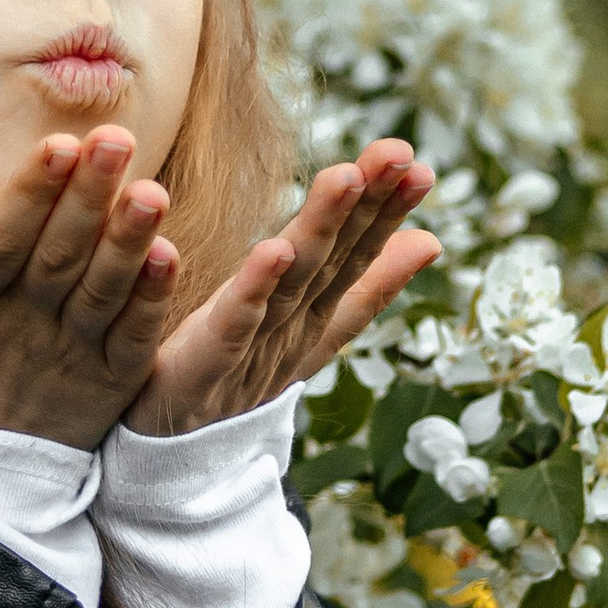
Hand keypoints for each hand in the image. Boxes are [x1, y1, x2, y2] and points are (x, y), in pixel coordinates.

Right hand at [0, 129, 177, 448]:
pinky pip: (133, 337)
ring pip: (100, 291)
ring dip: (128, 241)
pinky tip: (170, 256)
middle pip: (56, 255)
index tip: (56, 144)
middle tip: (113, 136)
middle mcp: (18, 328)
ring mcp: (67, 355)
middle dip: (85, 195)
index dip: (26, 196)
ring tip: (151, 190)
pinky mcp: (107, 381)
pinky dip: (151, 300)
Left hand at [123, 139, 439, 437]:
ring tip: (344, 178)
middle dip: (366, 205)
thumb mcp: (310, 328)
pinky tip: (272, 251)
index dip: (386, 210)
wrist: (176, 455)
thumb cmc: (243, 378)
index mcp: (312, 314)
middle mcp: (290, 328)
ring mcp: (252, 348)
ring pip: (290, 283)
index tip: (418, 163)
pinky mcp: (206, 365)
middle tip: (398, 153)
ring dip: (318, 230)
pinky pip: (231, 323)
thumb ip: (366, 286)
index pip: (356, 252)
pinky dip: (252, 289)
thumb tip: (431, 240)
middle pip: (332, 260)